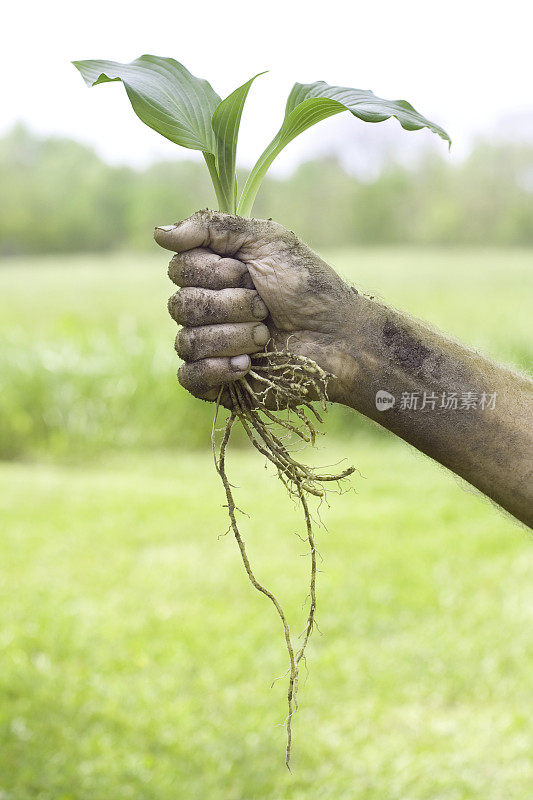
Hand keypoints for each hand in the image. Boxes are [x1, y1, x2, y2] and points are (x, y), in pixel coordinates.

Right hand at [154, 210, 358, 401]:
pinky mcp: (218, 383)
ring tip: (266, 335)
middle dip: (228, 306)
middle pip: (179, 306)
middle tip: (264, 307)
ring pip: (186, 342)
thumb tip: (157, 233)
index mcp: (214, 275)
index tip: (246, 273)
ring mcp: (211, 347)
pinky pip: (188, 377)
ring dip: (232, 336)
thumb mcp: (267, 241)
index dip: (211, 273)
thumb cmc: (309, 288)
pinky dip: (215, 370)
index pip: (178, 269)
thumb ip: (214, 228)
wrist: (340, 338)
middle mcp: (207, 309)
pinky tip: (246, 365)